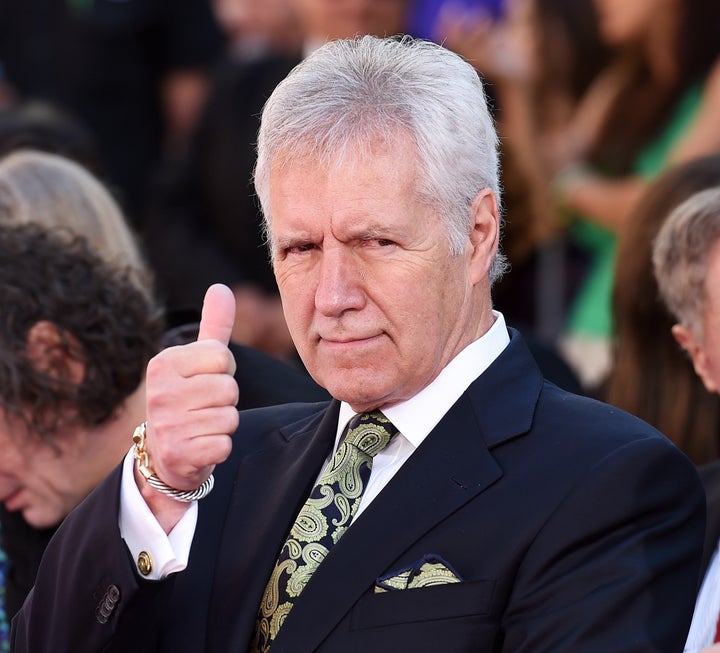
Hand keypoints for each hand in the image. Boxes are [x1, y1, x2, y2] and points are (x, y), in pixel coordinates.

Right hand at [140, 284, 239, 528]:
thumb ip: (213, 325)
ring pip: (229, 416)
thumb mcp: (197, 360)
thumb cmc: (187, 399)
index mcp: (163, 363)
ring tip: (201, 425)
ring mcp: (167, 426)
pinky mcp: (179, 455)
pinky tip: (200, 446)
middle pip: (229, 388)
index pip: (223, 357)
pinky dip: (219, 447)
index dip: (224, 370)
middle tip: (203, 407)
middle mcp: (159, 392)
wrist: (164, 455)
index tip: (205, 380)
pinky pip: (224, 444)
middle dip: (225, 399)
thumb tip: (221, 287)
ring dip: (223, 423)